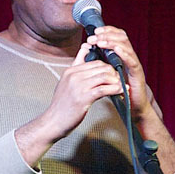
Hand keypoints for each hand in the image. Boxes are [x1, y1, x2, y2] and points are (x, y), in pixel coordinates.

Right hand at [15, 42, 122, 165]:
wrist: (53, 122)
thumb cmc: (62, 105)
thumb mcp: (66, 83)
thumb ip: (76, 69)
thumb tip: (85, 51)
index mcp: (70, 71)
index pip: (95, 61)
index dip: (107, 67)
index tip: (112, 74)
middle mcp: (74, 76)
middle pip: (101, 67)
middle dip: (114, 73)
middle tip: (119, 81)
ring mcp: (78, 86)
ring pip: (104, 76)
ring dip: (116, 81)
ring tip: (121, 87)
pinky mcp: (83, 98)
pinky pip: (104, 89)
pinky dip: (116, 89)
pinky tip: (121, 91)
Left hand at [86, 26, 151, 119]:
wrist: (132, 108)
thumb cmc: (118, 92)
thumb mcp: (104, 74)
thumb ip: (98, 63)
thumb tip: (86, 50)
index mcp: (121, 56)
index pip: (116, 37)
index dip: (107, 32)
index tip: (94, 31)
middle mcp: (129, 57)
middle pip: (122, 38)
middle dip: (108, 35)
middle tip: (94, 36)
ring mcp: (134, 64)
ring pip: (127, 47)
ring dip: (113, 42)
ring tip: (101, 41)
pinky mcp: (138, 73)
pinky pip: (132, 61)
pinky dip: (124, 54)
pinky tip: (116, 50)